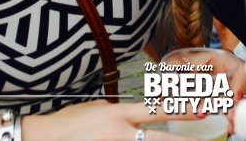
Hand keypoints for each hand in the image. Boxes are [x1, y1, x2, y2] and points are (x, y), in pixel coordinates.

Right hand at [27, 99, 187, 140]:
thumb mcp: (97, 107)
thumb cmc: (69, 121)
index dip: (180, 110)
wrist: (45, 138)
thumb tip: (138, 115)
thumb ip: (120, 111)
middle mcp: (118, 134)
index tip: (200, 109)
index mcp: (117, 115)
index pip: (155, 110)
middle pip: (158, 139)